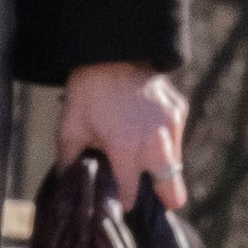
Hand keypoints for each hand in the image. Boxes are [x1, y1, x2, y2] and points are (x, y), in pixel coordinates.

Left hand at [57, 61, 186, 206]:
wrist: (112, 47)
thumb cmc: (88, 90)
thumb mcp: (70, 128)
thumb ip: (69, 163)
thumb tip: (69, 188)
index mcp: (126, 151)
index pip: (131, 198)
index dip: (122, 200)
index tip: (117, 195)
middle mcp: (155, 143)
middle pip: (173, 195)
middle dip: (160, 198)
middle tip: (146, 191)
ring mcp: (172, 126)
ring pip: (175, 167)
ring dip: (161, 167)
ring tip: (141, 152)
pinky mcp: (179, 110)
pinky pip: (176, 139)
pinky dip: (165, 140)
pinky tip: (147, 126)